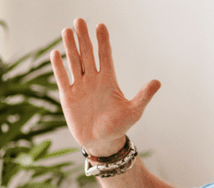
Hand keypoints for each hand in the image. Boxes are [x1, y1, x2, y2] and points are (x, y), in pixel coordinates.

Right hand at [51, 19, 160, 155]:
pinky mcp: (68, 96)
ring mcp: (79, 87)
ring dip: (70, 47)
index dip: (103, 41)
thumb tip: (157, 82)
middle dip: (84, 38)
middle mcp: (93, 80)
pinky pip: (62, 78)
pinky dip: (58, 66)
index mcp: (109, 80)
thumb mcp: (134, 111)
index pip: (105, 56)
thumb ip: (144, 96)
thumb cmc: (119, 126)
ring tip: (66, 30)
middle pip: (87, 54)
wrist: (101, 142)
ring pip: (74, 62)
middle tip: (79, 20)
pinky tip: (56, 53)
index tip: (101, 26)